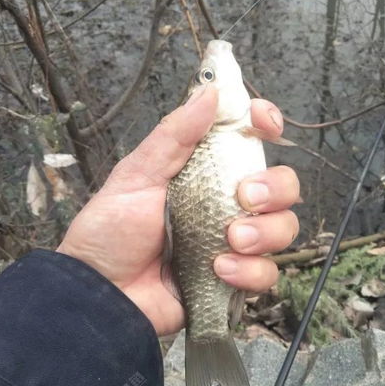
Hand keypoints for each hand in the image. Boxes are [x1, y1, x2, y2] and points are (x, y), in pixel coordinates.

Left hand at [57, 86, 299, 335]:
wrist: (100, 294)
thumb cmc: (109, 232)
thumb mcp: (136, 176)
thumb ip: (174, 137)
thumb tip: (209, 91)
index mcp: (205, 172)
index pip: (250, 140)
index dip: (266, 123)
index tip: (264, 121)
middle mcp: (226, 204)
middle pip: (282, 185)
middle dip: (274, 187)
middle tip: (244, 197)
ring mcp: (234, 243)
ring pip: (284, 228)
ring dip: (264, 232)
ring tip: (230, 241)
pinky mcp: (235, 279)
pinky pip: (267, 273)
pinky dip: (249, 271)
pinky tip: (219, 270)